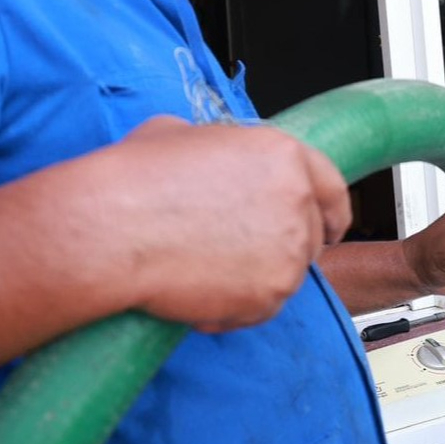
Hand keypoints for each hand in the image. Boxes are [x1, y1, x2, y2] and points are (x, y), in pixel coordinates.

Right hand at [89, 117, 351, 332]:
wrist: (111, 230)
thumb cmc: (135, 179)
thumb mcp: (180, 134)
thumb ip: (221, 150)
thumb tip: (214, 162)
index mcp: (282, 154)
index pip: (331, 186)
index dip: (333, 210)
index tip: (332, 227)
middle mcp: (296, 202)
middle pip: (313, 235)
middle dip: (287, 246)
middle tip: (249, 255)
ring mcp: (288, 253)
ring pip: (288, 275)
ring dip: (256, 278)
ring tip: (202, 270)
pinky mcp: (269, 296)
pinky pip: (260, 309)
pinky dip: (233, 309)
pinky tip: (193, 292)